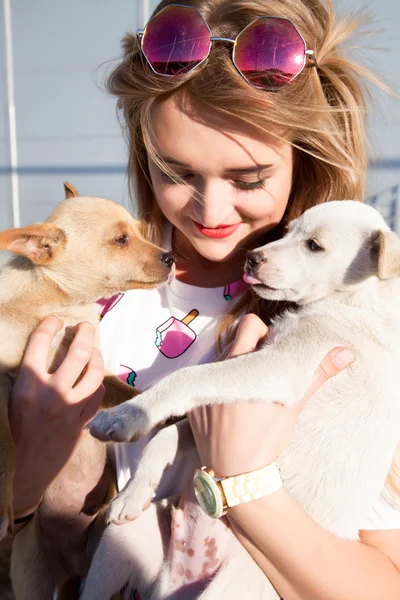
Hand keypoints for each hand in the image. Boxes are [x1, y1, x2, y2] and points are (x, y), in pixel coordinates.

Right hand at [10, 315, 104, 516]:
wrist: (27, 470)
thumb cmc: (16, 433)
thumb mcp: (12, 401)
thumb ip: (25, 378)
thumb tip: (39, 354)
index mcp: (28, 385)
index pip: (39, 344)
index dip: (49, 326)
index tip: (55, 320)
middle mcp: (52, 393)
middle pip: (77, 353)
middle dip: (85, 333)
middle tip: (86, 326)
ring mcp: (71, 408)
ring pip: (94, 373)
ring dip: (96, 358)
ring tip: (94, 352)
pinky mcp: (83, 421)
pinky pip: (97, 396)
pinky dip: (97, 385)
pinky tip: (93, 381)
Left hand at [187, 314, 354, 476]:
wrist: (235, 475)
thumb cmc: (265, 438)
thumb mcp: (292, 405)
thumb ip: (316, 373)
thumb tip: (344, 352)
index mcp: (240, 364)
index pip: (249, 325)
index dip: (264, 334)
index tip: (272, 352)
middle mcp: (215, 369)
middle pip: (234, 340)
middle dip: (251, 349)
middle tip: (264, 373)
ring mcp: (201, 386)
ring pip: (221, 361)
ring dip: (235, 368)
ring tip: (249, 393)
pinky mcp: (192, 402)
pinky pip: (207, 382)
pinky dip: (220, 387)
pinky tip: (231, 408)